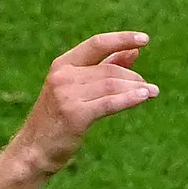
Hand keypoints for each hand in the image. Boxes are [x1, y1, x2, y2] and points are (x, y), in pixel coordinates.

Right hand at [10, 32, 159, 174]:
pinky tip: (144, 97)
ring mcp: (67, 94)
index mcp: (63, 64)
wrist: (34, 149)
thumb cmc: (59, 117)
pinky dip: (129, 99)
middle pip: (109, 70)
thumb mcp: (78, 88)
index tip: (145, 39)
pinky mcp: (75, 115)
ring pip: (112, 85)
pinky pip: (109, 103)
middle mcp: (63, 76)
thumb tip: (134, 51)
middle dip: (133, 77)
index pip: (97, 44)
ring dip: (137, 88)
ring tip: (153, 92)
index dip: (122, 39)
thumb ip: (106, 67)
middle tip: (149, 87)